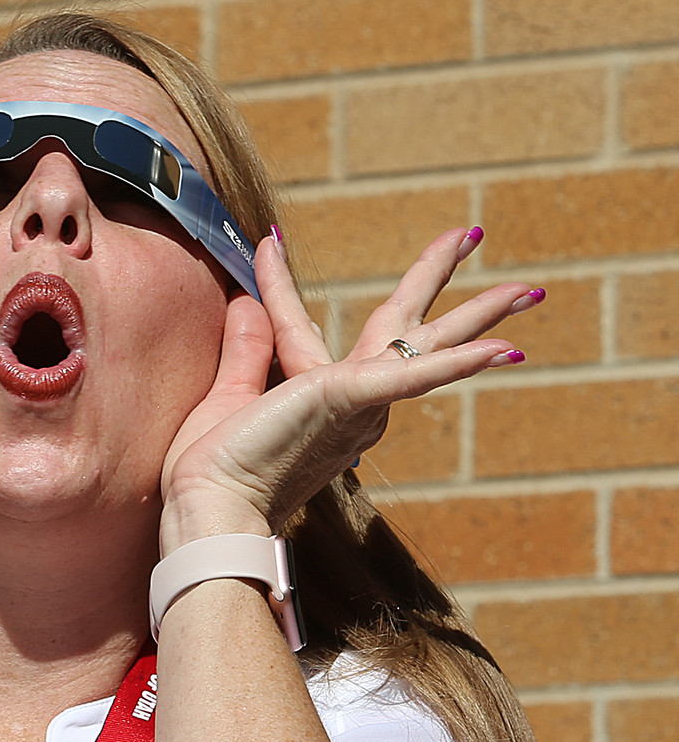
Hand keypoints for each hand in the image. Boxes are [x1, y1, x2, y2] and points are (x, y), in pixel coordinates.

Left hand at [160, 226, 533, 544]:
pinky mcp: (354, 399)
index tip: (270, 238)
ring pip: (427, 344)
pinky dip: (457, 362)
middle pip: (402, 328)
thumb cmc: (215, 469)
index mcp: (312, 397)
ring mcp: (358, 401)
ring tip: (528, 288)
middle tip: (468, 233)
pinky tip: (506, 350)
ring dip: (479, 314)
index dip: (279, 281)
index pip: (297, 324)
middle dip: (435, 279)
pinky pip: (413, 375)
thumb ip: (244, 347)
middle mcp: (348, 401)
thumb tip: (245, 298)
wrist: (213, 508)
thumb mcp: (226, 395)